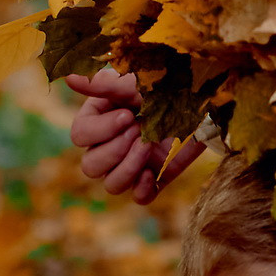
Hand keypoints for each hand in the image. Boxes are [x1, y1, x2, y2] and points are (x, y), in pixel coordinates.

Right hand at [64, 68, 204, 203]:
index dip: (101, 130)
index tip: (128, 115)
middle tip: (140, 129)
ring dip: (127, 167)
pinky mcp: (157, 176)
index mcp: (101, 117)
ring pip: (111, 185)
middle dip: (114, 149)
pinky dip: (142, 189)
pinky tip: (153, 173)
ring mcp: (134, 162)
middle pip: (90, 166)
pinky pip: (139, 197)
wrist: (208, 97)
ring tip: (147, 146)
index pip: (80, 136)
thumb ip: (104, 84)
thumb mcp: (138, 80)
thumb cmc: (170, 81)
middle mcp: (112, 143)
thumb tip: (67, 78)